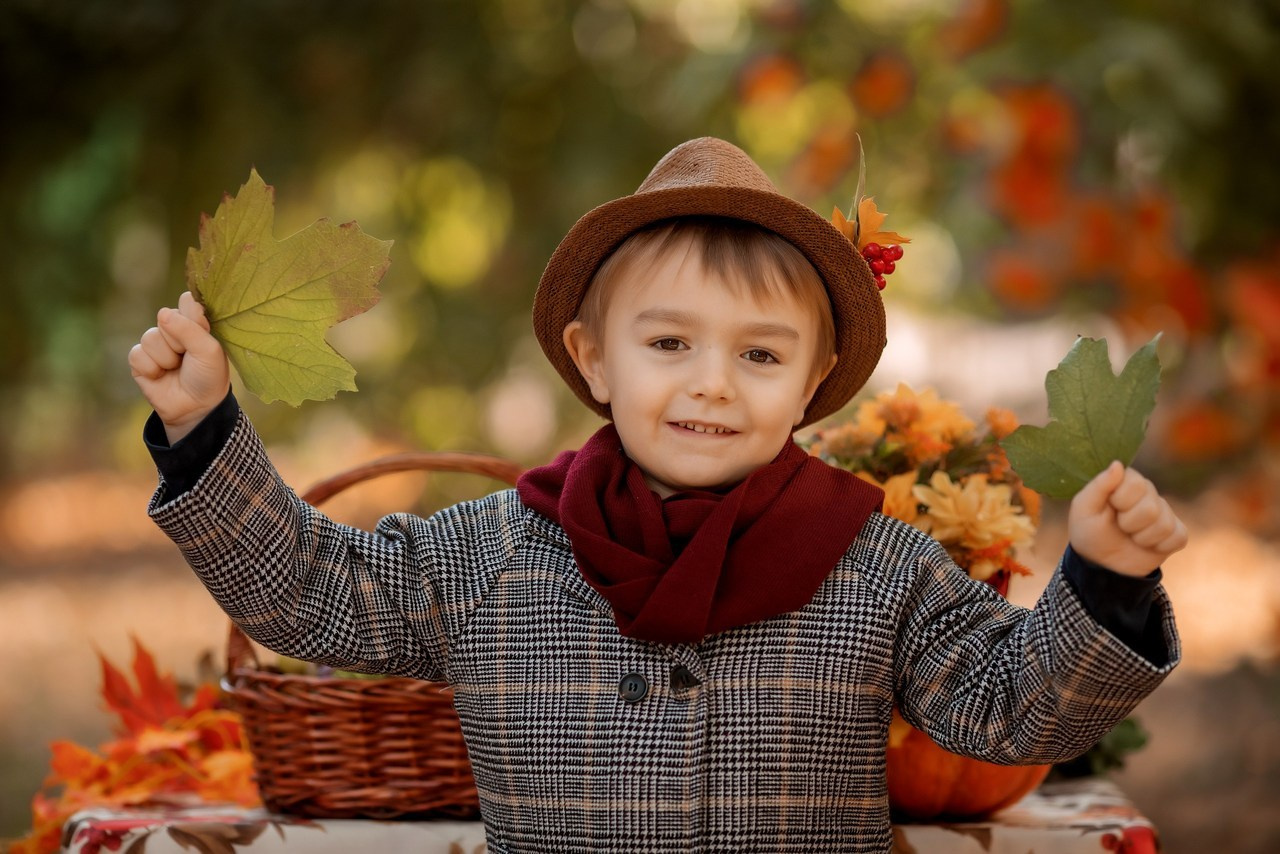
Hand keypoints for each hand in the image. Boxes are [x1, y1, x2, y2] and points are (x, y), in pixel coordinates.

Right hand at [129, 291, 230, 443]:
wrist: (195, 408)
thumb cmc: (208, 376)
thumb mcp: (208, 351)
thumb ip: (190, 329)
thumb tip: (163, 313)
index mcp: (195, 322)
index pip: (187, 301)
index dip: (191, 315)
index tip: (201, 329)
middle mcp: (173, 329)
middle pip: (166, 316)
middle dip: (179, 341)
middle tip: (189, 358)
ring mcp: (155, 344)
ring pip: (150, 337)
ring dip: (166, 357)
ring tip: (176, 369)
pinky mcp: (140, 360)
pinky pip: (137, 354)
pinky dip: (151, 368)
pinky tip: (161, 376)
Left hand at [1068, 461, 1187, 576]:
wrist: (1102, 562)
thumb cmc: (1089, 531)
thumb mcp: (1084, 509)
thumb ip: (1099, 486)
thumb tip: (1118, 464)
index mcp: (1126, 483)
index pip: (1136, 483)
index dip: (1121, 501)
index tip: (1110, 508)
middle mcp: (1148, 493)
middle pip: (1150, 508)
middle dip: (1129, 523)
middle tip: (1119, 526)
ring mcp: (1164, 513)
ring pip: (1164, 525)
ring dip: (1142, 537)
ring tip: (1131, 536)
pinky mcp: (1176, 532)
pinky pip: (1178, 537)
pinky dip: (1159, 547)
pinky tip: (1147, 545)